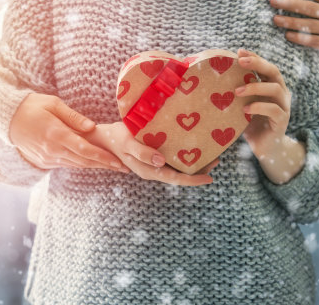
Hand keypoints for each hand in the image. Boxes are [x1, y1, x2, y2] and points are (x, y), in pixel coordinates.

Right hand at [9, 92, 126, 172]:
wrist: (7, 119)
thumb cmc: (32, 106)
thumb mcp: (53, 104)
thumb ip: (73, 116)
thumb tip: (91, 127)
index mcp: (56, 134)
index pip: (85, 150)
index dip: (103, 157)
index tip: (118, 162)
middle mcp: (52, 150)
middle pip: (84, 161)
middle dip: (104, 165)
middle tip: (124, 168)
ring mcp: (48, 158)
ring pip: (76, 165)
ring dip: (94, 166)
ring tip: (112, 166)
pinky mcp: (44, 161)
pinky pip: (66, 164)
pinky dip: (80, 163)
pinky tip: (91, 161)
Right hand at [83, 121, 216, 185]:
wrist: (101, 138)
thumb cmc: (115, 138)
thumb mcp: (127, 142)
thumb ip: (143, 152)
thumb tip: (161, 162)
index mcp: (148, 171)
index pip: (175, 179)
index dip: (194, 180)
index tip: (210, 178)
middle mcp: (152, 170)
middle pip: (180, 175)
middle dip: (199, 170)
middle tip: (217, 159)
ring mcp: (151, 165)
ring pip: (176, 168)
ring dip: (193, 164)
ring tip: (210, 154)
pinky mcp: (151, 157)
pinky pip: (171, 161)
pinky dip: (183, 157)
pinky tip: (190, 148)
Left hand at [235, 48, 291, 157]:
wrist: (264, 147)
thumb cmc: (249, 123)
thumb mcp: (240, 104)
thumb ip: (234, 92)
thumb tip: (210, 79)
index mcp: (271, 86)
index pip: (265, 66)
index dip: (254, 56)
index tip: (238, 51)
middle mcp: (280, 93)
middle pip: (274, 71)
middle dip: (257, 63)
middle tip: (240, 61)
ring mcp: (283, 106)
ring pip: (275, 89)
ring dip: (255, 87)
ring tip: (237, 91)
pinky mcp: (282, 120)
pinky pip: (274, 110)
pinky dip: (259, 107)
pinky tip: (245, 109)